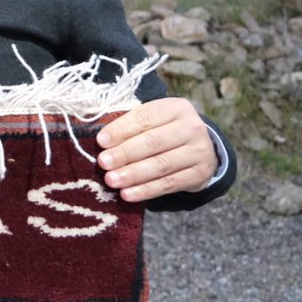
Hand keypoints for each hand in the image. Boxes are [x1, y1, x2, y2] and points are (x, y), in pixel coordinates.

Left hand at [96, 97, 216, 202]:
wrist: (199, 149)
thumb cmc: (163, 131)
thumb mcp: (151, 121)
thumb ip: (129, 127)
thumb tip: (101, 141)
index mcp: (176, 108)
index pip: (145, 117)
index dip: (121, 129)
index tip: (101, 141)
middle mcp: (192, 127)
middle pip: (153, 142)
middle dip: (125, 153)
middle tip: (103, 163)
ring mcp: (199, 152)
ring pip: (161, 164)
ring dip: (133, 174)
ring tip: (112, 180)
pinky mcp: (200, 174)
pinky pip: (169, 184)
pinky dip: (146, 190)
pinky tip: (128, 194)